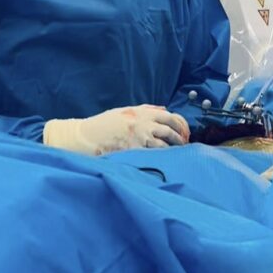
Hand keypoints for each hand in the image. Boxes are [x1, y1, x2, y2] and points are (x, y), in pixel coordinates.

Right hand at [43, 105, 189, 155]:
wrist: (88, 136)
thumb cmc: (106, 123)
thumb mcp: (126, 110)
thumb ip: (146, 109)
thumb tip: (163, 109)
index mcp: (143, 113)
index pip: (170, 117)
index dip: (181, 125)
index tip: (184, 132)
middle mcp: (144, 124)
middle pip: (170, 131)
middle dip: (180, 139)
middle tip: (183, 145)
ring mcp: (140, 138)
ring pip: (164, 144)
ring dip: (173, 150)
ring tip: (176, 155)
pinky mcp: (134, 151)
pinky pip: (153, 155)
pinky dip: (160, 158)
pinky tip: (164, 162)